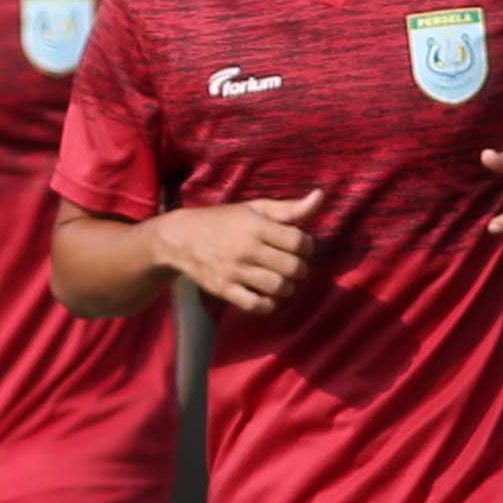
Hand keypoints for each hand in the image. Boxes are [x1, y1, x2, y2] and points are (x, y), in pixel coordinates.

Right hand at [150, 191, 319, 316]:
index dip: (308, 246)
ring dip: (287, 287)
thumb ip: (290, 208)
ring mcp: (235, 271)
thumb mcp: (256, 208)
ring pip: (279, 288)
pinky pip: (257, 306)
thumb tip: (321, 196)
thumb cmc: (225, 220)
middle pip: (294, 268)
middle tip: (291, 264)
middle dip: (299, 268)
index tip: (300, 246)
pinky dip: (268, 304)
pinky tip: (266, 294)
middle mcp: (246, 249)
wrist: (181, 238)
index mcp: (256, 226)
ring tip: (281, 280)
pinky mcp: (224, 290)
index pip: (300, 242)